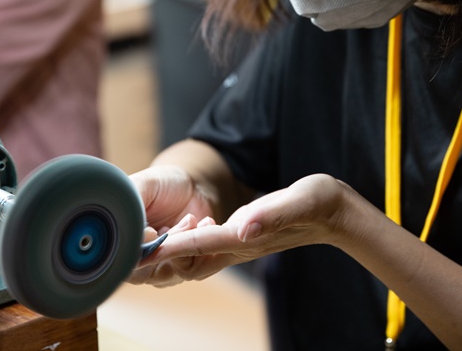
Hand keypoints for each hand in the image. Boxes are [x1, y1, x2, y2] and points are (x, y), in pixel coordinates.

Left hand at [132, 174, 347, 286]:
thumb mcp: (298, 201)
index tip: (142, 250)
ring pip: (196, 258)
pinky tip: (176, 234)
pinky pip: (206, 248)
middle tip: (127, 257)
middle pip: (190, 260)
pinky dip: (185, 245)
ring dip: (169, 254)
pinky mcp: (243, 238)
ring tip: (141, 248)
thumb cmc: (318, 204)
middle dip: (160, 260)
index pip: (202, 242)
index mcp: (248, 236)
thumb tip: (243, 227)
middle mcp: (240, 246)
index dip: (171, 246)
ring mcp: (241, 245)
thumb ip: (271, 215)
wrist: (334, 214)